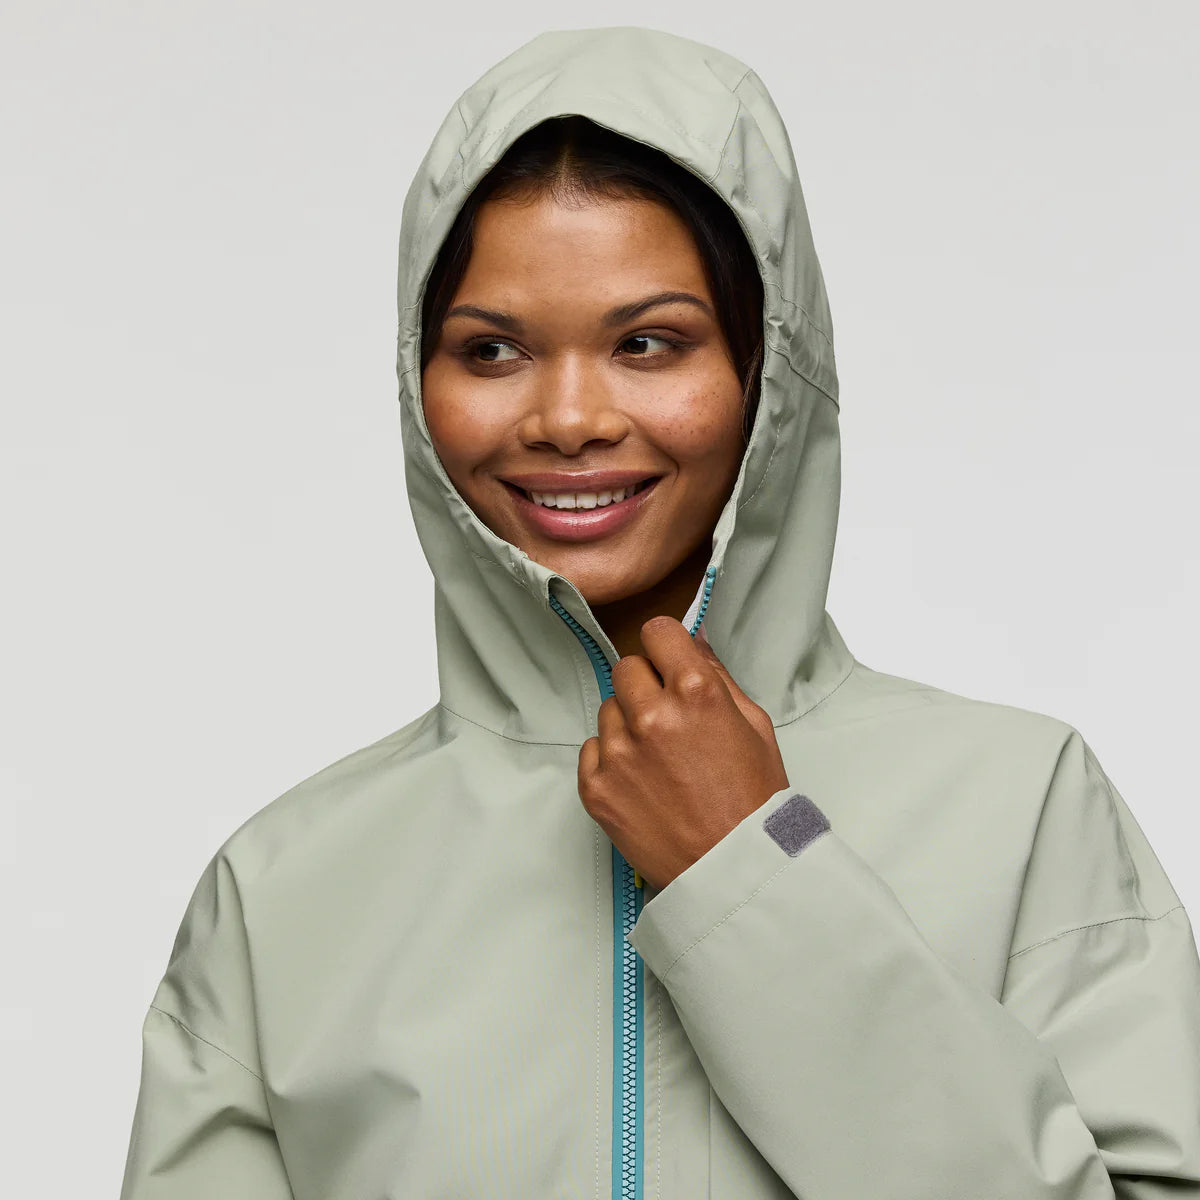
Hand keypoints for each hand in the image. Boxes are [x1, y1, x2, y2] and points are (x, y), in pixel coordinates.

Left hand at [577, 615, 789, 891]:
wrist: (733, 871)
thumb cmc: (753, 800)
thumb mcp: (755, 726)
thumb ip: (719, 675)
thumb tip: (693, 640)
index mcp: (696, 692)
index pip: (657, 632)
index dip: (665, 647)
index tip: (669, 663)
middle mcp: (651, 715)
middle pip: (627, 668)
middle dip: (646, 685)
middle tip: (667, 718)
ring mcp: (618, 752)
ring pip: (608, 708)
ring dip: (628, 724)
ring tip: (658, 760)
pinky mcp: (595, 786)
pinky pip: (592, 748)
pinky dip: (611, 760)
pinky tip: (641, 782)